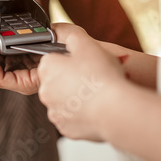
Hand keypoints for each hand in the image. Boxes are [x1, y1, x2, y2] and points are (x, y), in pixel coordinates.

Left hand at [38, 23, 127, 141]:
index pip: (52, 60)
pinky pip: (72, 117)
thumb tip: (61, 33)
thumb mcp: (87, 43)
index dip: (69, 61)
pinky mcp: (65, 127)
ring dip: (76, 97)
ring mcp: (54, 110)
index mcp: (47, 68)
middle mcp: (45, 90)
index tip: (82, 63)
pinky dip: (81, 113)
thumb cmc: (102, 77)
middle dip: (71, 79)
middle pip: (56, 81)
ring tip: (95, 93)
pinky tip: (95, 107)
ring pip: (64, 100)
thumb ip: (70, 35)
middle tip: (90, 78)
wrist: (116, 109)